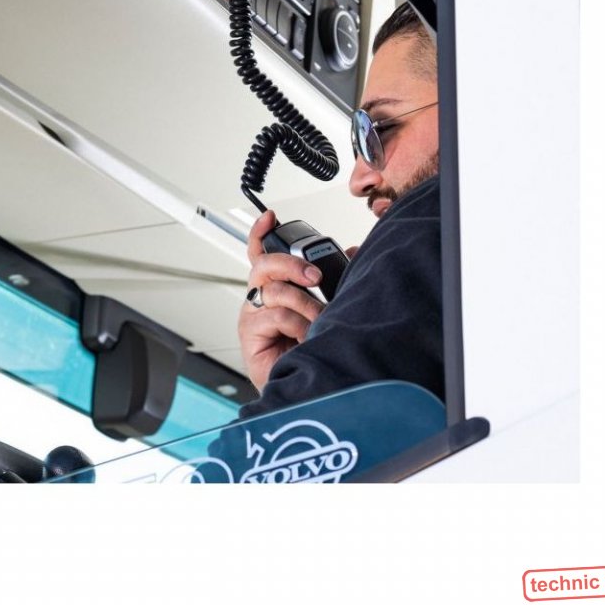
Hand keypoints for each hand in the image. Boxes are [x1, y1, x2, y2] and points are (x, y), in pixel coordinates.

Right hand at [239, 210, 326, 391]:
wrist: (306, 388)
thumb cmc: (310, 349)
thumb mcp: (325, 308)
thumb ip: (334, 281)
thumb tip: (354, 253)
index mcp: (274, 287)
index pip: (260, 253)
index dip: (261, 233)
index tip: (270, 217)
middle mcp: (260, 298)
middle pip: (264, 264)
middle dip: (291, 263)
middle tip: (314, 276)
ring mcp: (253, 315)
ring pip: (276, 291)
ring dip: (306, 304)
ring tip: (319, 321)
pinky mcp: (250, 332)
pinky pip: (277, 315)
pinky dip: (298, 325)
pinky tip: (305, 338)